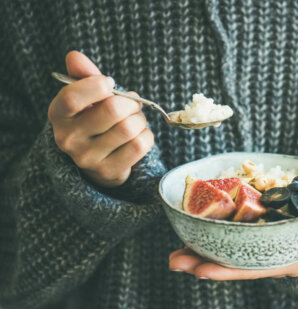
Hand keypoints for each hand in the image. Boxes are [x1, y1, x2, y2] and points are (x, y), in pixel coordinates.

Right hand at [48, 51, 153, 187]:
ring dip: (140, 120)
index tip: (109, 84)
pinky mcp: (109, 171)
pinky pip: (140, 145)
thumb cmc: (94, 119)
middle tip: (132, 105)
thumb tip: (74, 56)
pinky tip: (139, 135)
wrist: (97, 160)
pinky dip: (147, 135)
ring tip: (135, 120)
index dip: (98, 86)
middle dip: (130, 103)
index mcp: (58, 115)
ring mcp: (88, 158)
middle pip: (112, 110)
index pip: (73, 97)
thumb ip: (83, 75)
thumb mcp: (86, 97)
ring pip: (129, 128)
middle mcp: (68, 139)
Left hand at [169, 205, 297, 279]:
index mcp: (290, 261)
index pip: (253, 270)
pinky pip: (237, 235)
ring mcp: (267, 244)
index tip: (200, 271)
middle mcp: (273, 256)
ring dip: (203, 250)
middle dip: (203, 263)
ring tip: (175, 250)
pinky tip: (197, 229)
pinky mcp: (264, 230)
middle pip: (234, 263)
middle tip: (173, 260)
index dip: (227, 271)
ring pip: (231, 251)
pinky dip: (216, 233)